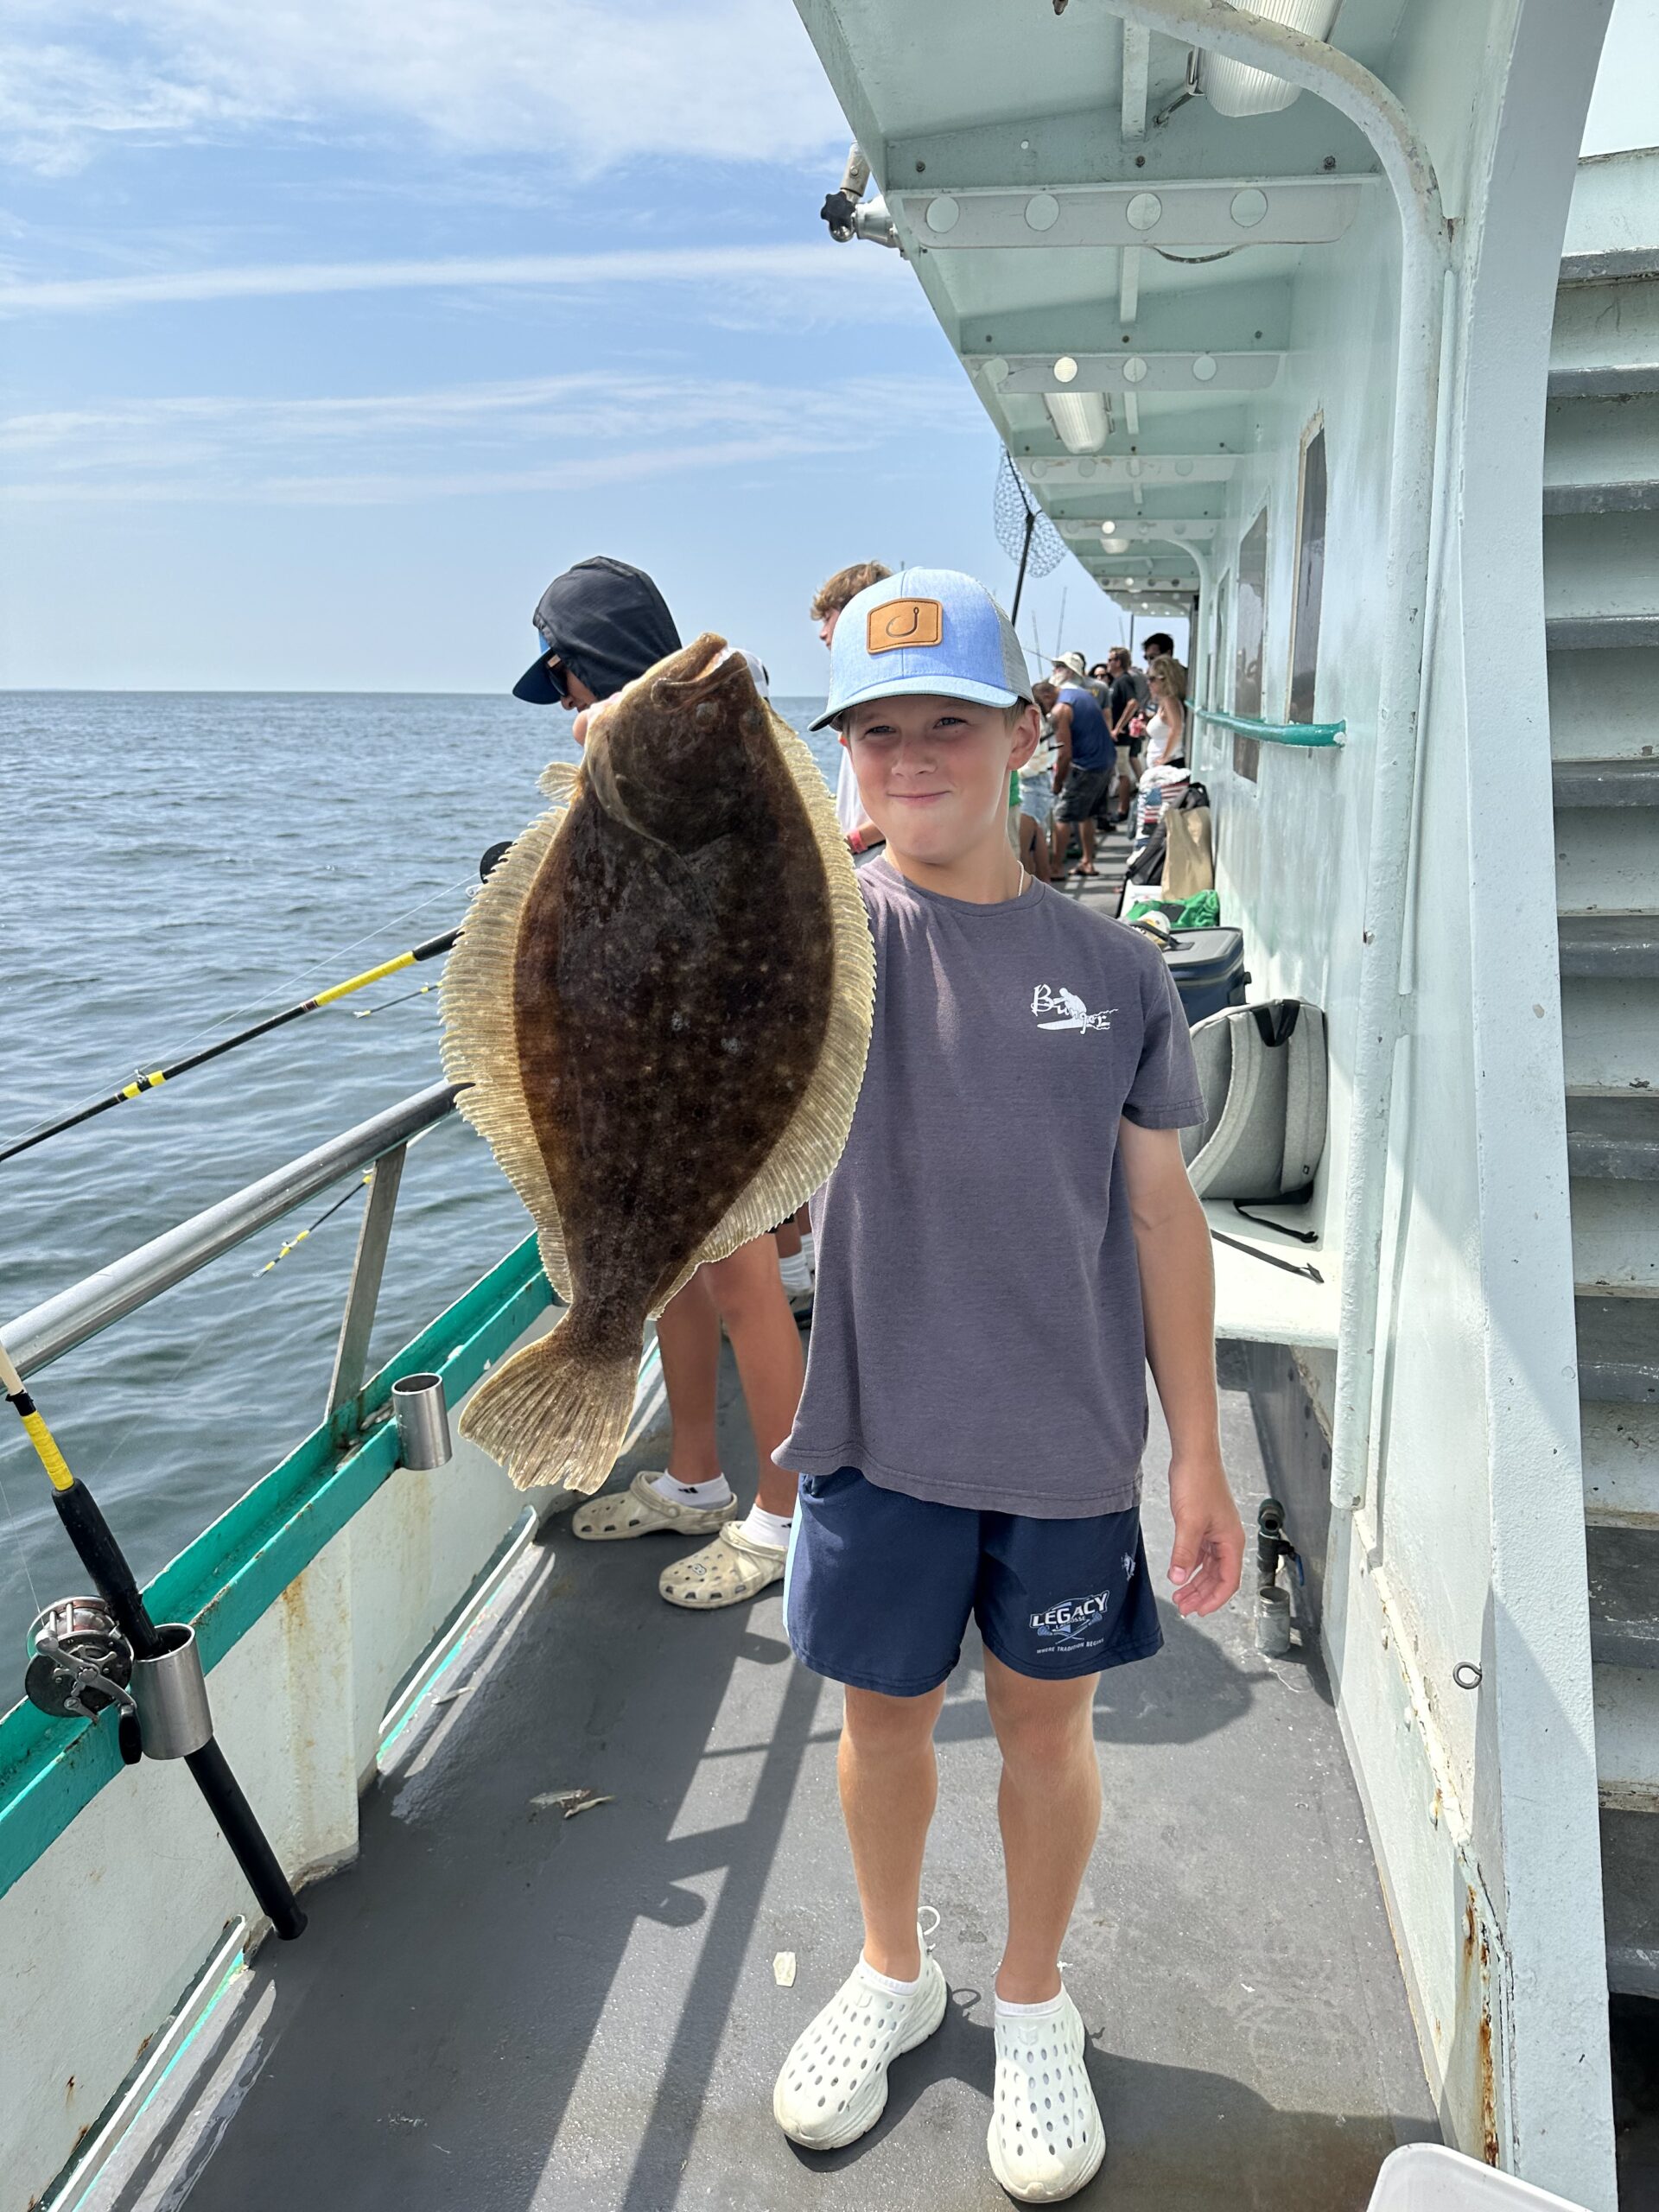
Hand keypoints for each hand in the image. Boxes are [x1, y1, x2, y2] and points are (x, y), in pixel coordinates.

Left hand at [1166, 1457, 1243, 1617]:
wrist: (1193, 1455)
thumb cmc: (1198, 1481)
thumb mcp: (1188, 1522)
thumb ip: (1184, 1553)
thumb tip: (1178, 1579)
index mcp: (1231, 1541)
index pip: (1228, 1582)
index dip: (1214, 1600)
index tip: (1198, 1611)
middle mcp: (1227, 1539)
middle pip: (1219, 1578)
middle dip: (1202, 1595)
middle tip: (1184, 1608)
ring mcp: (1216, 1532)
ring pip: (1209, 1567)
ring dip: (1196, 1583)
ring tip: (1180, 1596)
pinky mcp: (1205, 1525)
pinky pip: (1202, 1554)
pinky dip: (1192, 1566)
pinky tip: (1181, 1573)